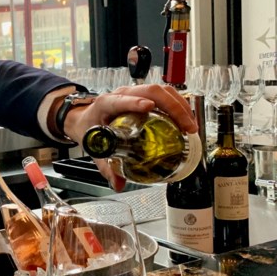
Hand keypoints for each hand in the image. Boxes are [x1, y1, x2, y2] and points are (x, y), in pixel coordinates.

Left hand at [63, 84, 197, 191]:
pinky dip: (179, 105)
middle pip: (151, 91)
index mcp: (106, 104)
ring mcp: (135, 92)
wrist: (86, 117)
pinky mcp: (144, 95)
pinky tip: (187, 120)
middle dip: (173, 107)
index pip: (121, 100)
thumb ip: (105, 166)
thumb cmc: (89, 126)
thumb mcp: (93, 146)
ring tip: (190, 126)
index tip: (148, 107)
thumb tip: (118, 183)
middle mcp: (123, 94)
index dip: (135, 102)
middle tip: (186, 127)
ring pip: (162, 91)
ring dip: (180, 106)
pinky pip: (165, 95)